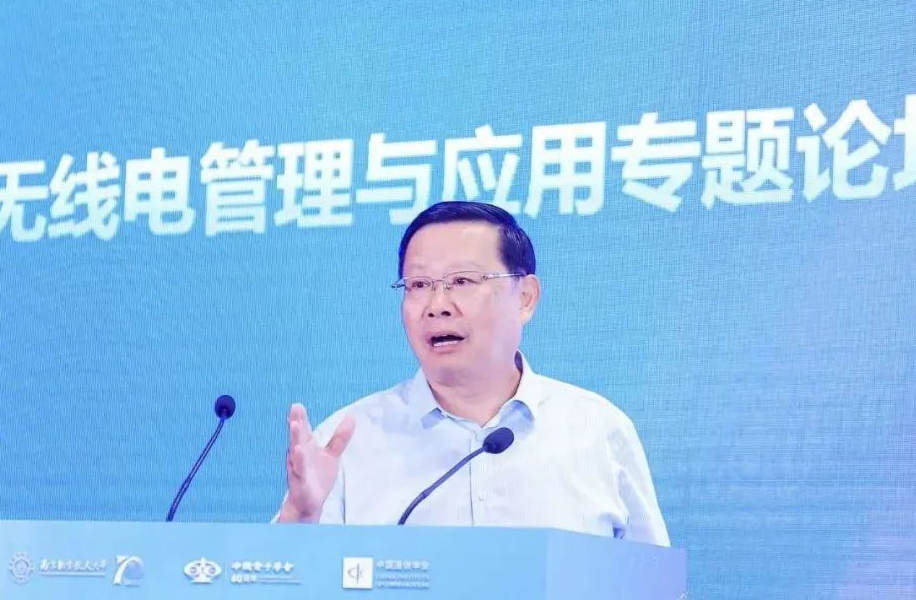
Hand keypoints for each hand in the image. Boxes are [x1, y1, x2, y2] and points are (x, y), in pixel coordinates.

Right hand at [279, 403, 355, 522]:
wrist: (310, 503)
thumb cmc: (317, 476)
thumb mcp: (331, 455)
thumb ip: (339, 438)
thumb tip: (351, 418)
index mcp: (306, 447)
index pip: (304, 430)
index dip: (301, 418)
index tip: (298, 405)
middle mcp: (300, 455)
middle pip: (298, 437)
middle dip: (296, 423)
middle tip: (295, 408)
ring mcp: (299, 468)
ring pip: (296, 452)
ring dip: (295, 438)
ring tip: (294, 425)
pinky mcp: (301, 482)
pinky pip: (299, 471)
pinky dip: (298, 462)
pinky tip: (297, 451)